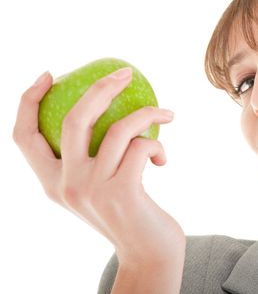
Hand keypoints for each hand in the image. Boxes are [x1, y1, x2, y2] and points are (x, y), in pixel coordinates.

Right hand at [12, 68, 184, 267]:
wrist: (148, 254)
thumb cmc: (128, 214)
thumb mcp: (98, 188)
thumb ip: (91, 161)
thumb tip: (107, 111)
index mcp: (52, 183)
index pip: (23, 137)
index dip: (27, 102)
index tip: (49, 75)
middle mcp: (65, 185)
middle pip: (72, 119)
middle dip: (101, 87)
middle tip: (126, 72)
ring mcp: (91, 189)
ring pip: (118, 129)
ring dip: (148, 114)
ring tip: (166, 116)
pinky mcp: (121, 191)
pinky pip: (142, 147)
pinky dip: (157, 146)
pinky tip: (163, 158)